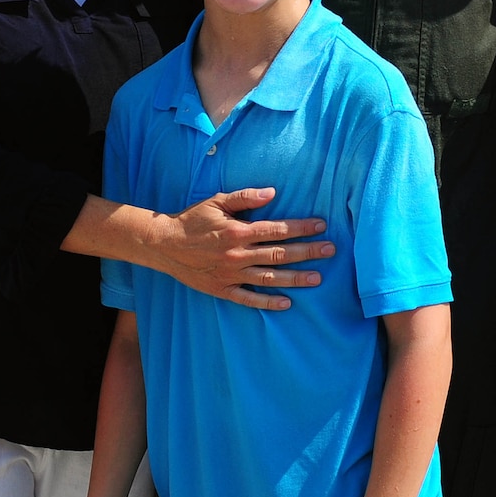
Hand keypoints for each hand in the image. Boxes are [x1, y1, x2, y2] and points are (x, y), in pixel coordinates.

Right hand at [155, 187, 331, 310]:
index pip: (277, 230)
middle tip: (330, 251)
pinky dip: (267, 303)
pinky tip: (286, 303)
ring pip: (269, 277)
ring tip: (317, 279)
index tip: (321, 226)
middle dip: (307, 252)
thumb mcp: (216, 201)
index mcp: (238, 231)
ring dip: (295, 278)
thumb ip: (245, 198)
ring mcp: (230, 274)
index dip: (301, 228)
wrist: (164, 244)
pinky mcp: (222, 289)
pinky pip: (248, 298)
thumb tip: (272, 193)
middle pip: (279, 254)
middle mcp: (237, 254)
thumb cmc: (192, 220)